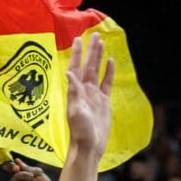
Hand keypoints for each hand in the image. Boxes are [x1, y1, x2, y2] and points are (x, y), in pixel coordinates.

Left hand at [64, 31, 115, 156]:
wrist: (89, 145)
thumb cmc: (80, 131)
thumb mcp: (75, 110)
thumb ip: (73, 92)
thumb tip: (69, 72)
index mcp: (76, 91)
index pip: (76, 67)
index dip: (76, 53)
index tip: (78, 39)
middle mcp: (84, 90)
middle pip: (88, 65)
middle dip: (90, 50)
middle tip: (94, 34)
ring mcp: (94, 95)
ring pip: (97, 71)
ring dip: (99, 57)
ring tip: (102, 43)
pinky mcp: (103, 102)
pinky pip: (107, 83)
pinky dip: (109, 72)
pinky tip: (110, 61)